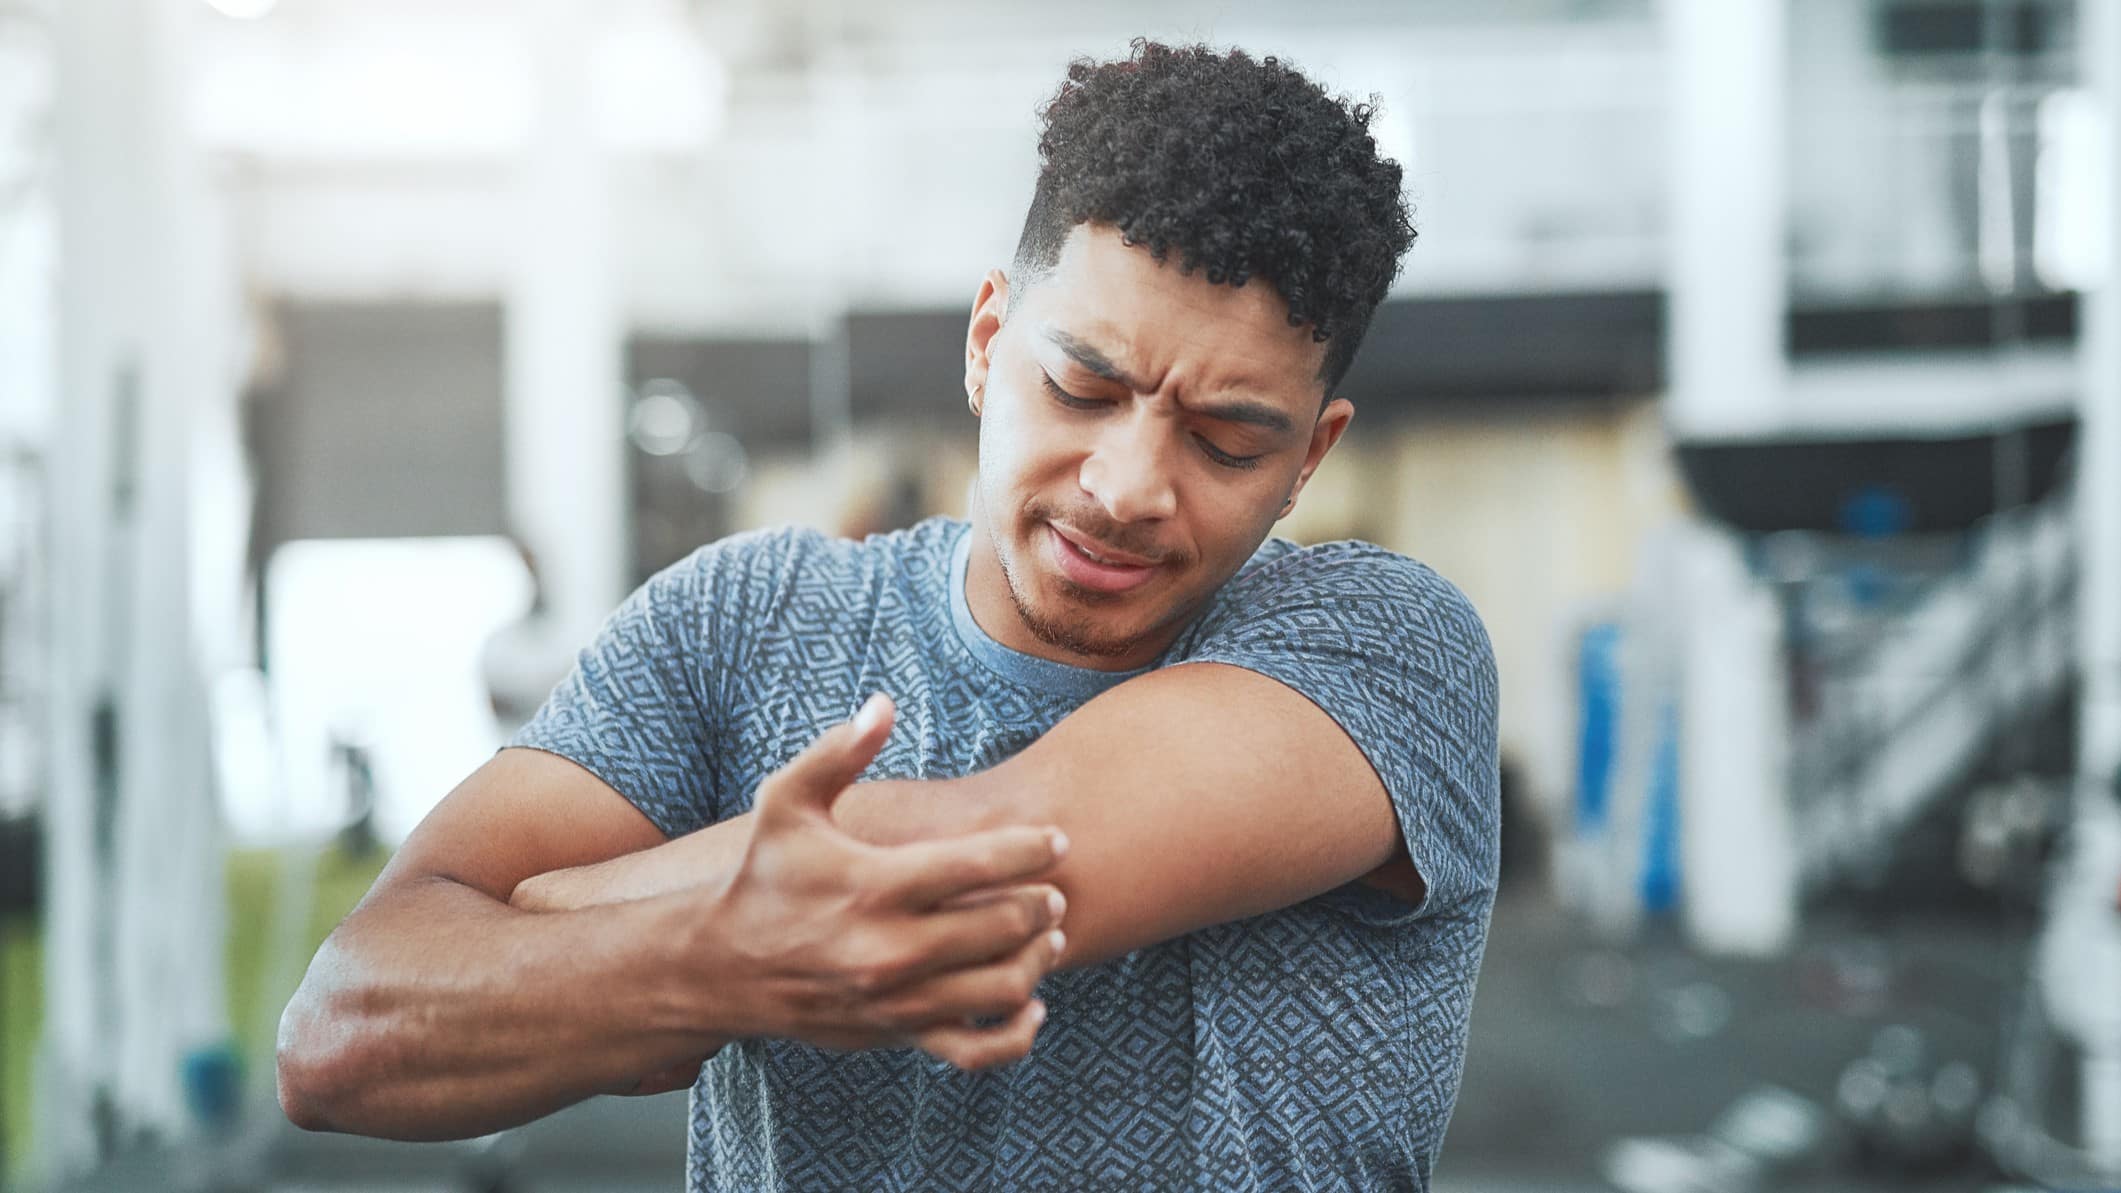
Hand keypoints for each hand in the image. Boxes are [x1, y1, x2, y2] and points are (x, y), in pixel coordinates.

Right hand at [681, 693, 1068, 1071]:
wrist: (719, 967)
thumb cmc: (764, 874)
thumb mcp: (786, 802)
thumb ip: (837, 751)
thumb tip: (884, 703)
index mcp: (874, 884)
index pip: (979, 863)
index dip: (1032, 849)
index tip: (1055, 840)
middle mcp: (890, 947)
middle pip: (1003, 925)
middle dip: (1042, 905)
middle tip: (1055, 889)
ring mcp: (897, 998)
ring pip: (1002, 987)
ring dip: (1039, 959)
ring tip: (1049, 935)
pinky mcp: (896, 1034)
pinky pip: (976, 1050)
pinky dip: (1016, 1034)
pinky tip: (1030, 1006)